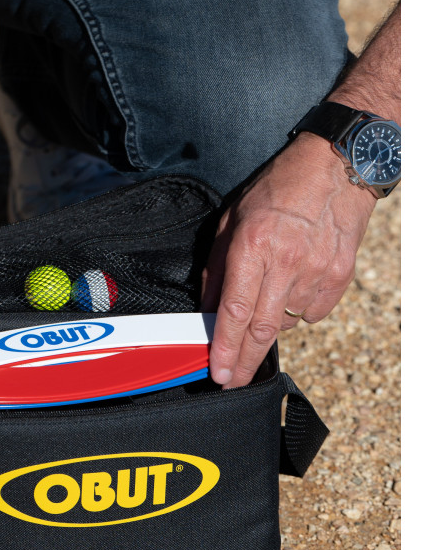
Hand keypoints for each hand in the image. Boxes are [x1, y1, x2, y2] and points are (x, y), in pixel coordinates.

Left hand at [201, 133, 375, 388]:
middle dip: (244, 362)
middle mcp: (286, 262)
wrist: (335, 168)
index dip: (225, 348)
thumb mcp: (230, 221)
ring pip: (286, 323)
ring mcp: (317, 271)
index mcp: (253, 246)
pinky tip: (291, 287)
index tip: (218, 373)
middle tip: (232, 382)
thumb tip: (208, 311)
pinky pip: (311, 313)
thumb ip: (216, 269)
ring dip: (268, 325)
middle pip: (262, 330)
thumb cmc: (275, 191)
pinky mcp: (340, 276)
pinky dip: (296, 312)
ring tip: (266, 297)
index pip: (235, 311)